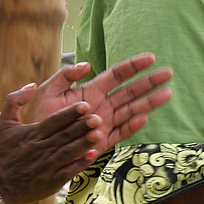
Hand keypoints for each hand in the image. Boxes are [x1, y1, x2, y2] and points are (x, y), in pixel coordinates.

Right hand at [0, 84, 106, 203]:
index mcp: (32, 133)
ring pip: (69, 152)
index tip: (85, 105)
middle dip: (82, 126)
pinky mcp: (52, 181)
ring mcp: (47, 165)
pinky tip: (93, 155)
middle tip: (98, 118)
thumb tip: (32, 85)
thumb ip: (15, 100)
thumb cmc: (3, 151)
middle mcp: (41, 148)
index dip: (70, 113)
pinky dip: (80, 163)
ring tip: (99, 134)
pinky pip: (68, 170)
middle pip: (65, 135)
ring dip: (84, 143)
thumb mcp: (3, 123)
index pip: (54, 121)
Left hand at [23, 53, 172, 153]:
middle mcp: (102, 105)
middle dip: (149, 82)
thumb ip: (65, 76)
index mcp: (90, 90)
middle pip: (130, 91)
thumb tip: (87, 65)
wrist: (35, 144)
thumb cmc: (39, 116)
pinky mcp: (102, 141)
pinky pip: (120, 132)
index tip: (150, 58)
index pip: (116, 75)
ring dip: (148, 103)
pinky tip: (143, 117)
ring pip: (131, 110)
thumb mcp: (48, 91)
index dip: (133, 66)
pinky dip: (131, 126)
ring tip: (167, 93)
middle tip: (169, 73)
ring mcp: (104, 123)